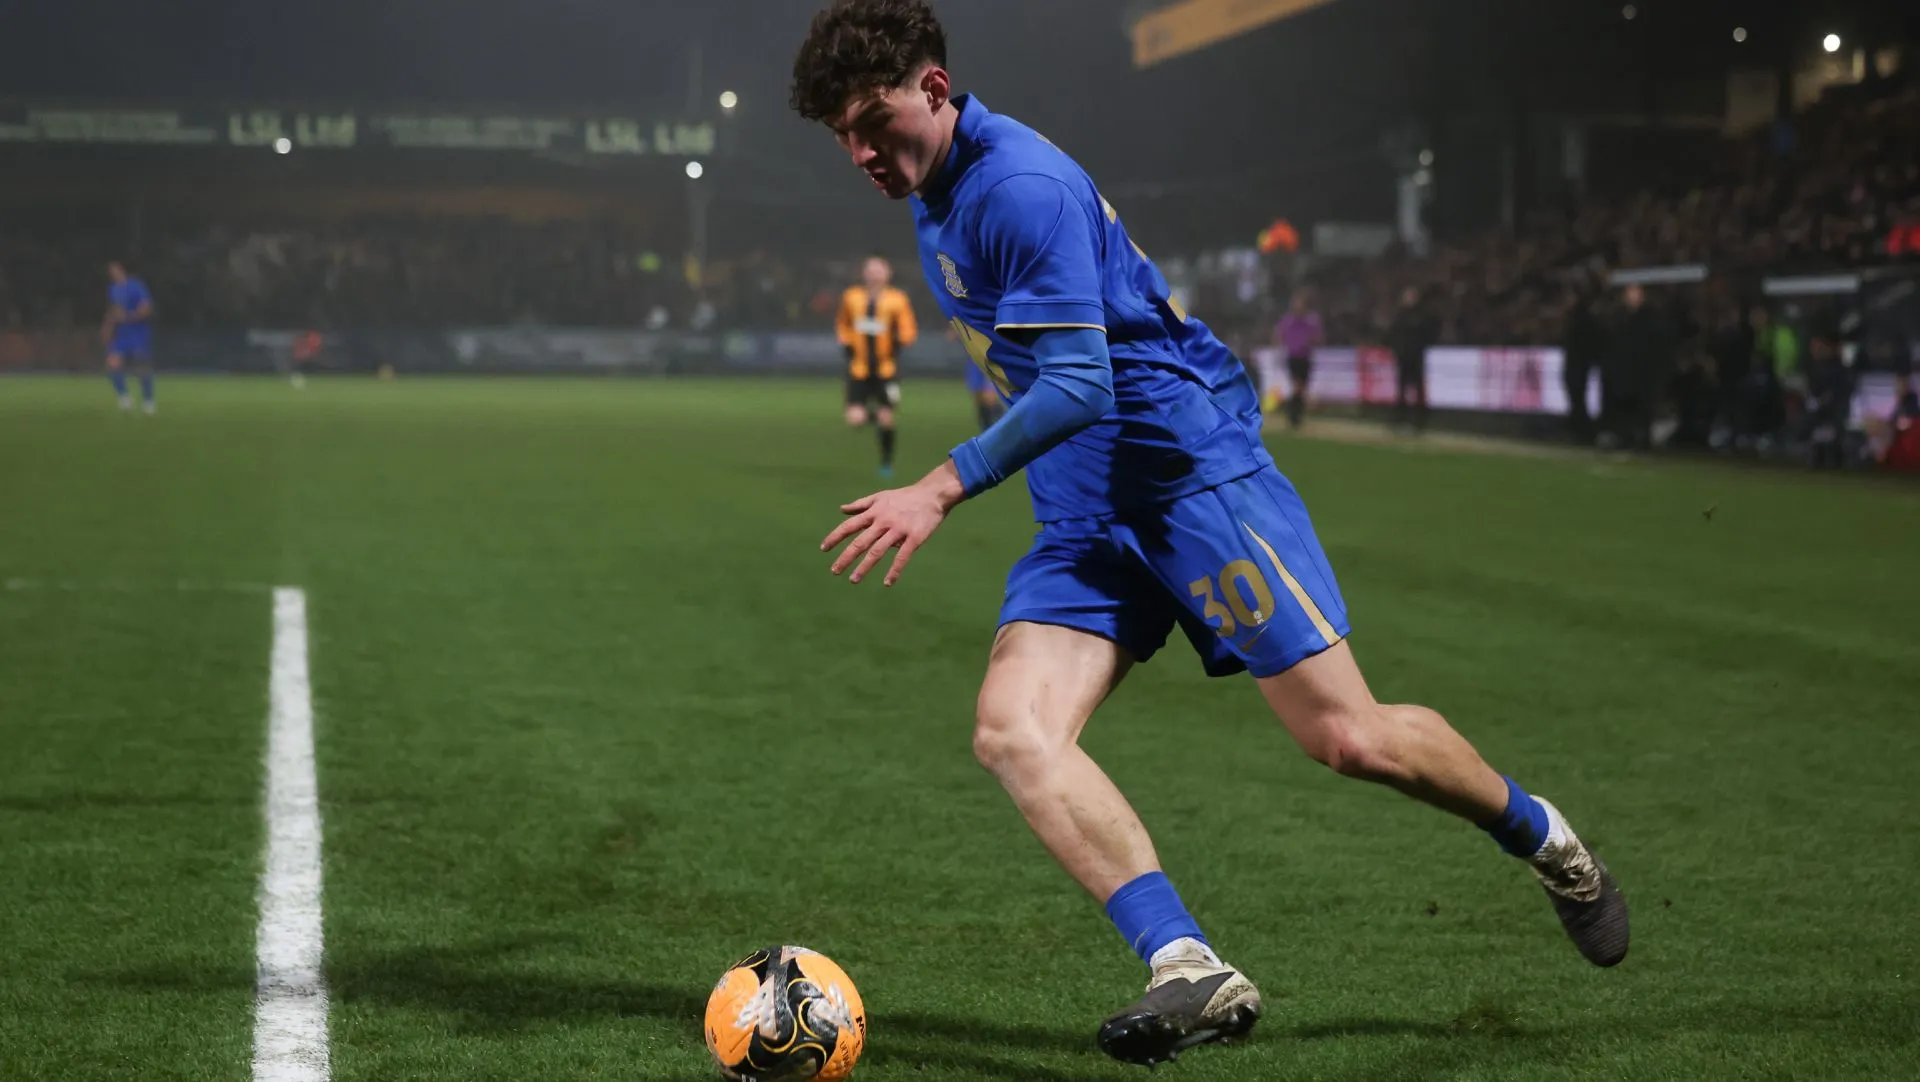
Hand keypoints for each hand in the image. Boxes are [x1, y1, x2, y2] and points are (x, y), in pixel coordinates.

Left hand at [820, 460, 965, 586]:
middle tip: (834, 571)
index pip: (849, 526)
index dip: (835, 537)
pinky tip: (887, 583)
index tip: (823, 549)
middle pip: (860, 542)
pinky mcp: (914, 538)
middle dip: (846, 557)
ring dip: (864, 567)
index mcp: (874, 512)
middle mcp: (883, 521)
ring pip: (877, 551)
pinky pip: (902, 557)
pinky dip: (894, 571)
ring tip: (853, 580)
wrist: (932, 494)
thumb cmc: (905, 497)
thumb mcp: (880, 497)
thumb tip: (841, 509)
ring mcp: (898, 530)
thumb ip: (860, 505)